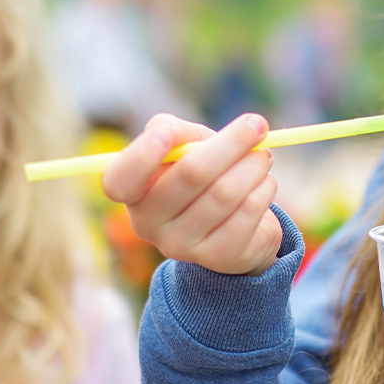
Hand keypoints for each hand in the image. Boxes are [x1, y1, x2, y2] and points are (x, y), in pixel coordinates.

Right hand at [101, 113, 281, 275]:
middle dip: (231, 143)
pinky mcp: (217, 258)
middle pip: (190, 175)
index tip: (167, 134)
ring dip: (254, 166)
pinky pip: (247, 213)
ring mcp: (182, 246)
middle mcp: (148, 224)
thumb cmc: (201, 174)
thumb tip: (170, 133)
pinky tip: (265, 183)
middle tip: (258, 125)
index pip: (119, 181)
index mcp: (133, 193)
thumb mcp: (183, 146)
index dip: (141, 156)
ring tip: (262, 157)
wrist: (234, 225)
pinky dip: (264, 188)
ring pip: (225, 192)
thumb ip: (173, 131)